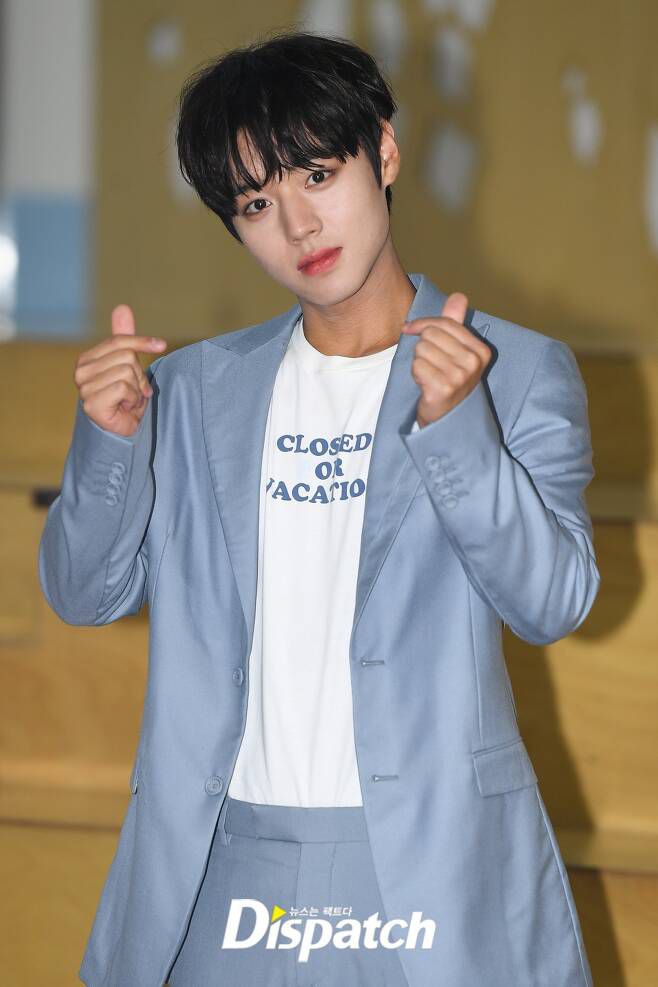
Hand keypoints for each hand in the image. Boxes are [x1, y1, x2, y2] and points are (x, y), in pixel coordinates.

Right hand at [73, 304, 166, 436]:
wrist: (123, 432)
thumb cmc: (125, 399)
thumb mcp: (128, 365)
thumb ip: (124, 338)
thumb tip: (122, 307)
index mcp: (87, 359)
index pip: (119, 341)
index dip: (142, 341)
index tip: (162, 344)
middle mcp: (81, 372)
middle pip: (126, 356)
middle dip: (139, 376)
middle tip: (136, 391)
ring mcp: (84, 388)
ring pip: (127, 372)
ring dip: (137, 389)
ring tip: (131, 400)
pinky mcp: (91, 403)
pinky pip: (123, 388)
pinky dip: (133, 399)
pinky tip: (126, 408)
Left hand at [401, 292, 490, 427]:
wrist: (447, 419)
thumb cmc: (449, 381)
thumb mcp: (456, 351)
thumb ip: (455, 323)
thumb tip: (459, 295)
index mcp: (480, 351)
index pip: (445, 323)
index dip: (422, 324)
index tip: (410, 329)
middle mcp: (473, 363)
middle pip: (431, 334)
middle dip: (423, 347)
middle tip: (430, 363)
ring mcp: (459, 377)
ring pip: (422, 349)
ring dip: (419, 361)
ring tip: (429, 374)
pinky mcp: (443, 389)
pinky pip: (417, 366)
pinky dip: (416, 374)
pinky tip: (425, 384)